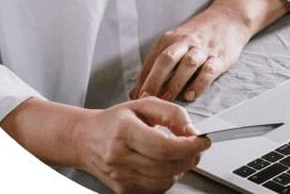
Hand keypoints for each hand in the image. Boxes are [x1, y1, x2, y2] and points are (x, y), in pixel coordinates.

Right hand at [76, 97, 209, 193]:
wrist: (86, 139)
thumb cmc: (116, 120)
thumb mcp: (143, 104)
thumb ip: (172, 113)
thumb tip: (192, 130)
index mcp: (124, 131)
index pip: (163, 147)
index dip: (189, 146)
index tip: (203, 140)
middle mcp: (120, 157)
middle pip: (167, 166)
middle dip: (190, 156)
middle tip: (196, 146)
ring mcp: (120, 177)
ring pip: (165, 181)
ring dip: (181, 168)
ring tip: (179, 153)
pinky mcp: (123, 190)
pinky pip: (156, 189)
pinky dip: (168, 177)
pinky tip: (165, 164)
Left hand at [131, 2, 252, 102]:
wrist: (228, 18)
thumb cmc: (197, 35)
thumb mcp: (176, 41)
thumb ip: (158, 64)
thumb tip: (136, 92)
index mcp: (171, 38)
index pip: (153, 60)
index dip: (143, 79)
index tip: (136, 97)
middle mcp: (186, 42)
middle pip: (167, 59)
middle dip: (155, 80)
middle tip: (147, 98)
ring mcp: (203, 49)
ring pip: (187, 64)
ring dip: (175, 83)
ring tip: (167, 100)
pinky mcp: (219, 57)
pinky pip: (208, 70)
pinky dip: (199, 84)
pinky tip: (191, 96)